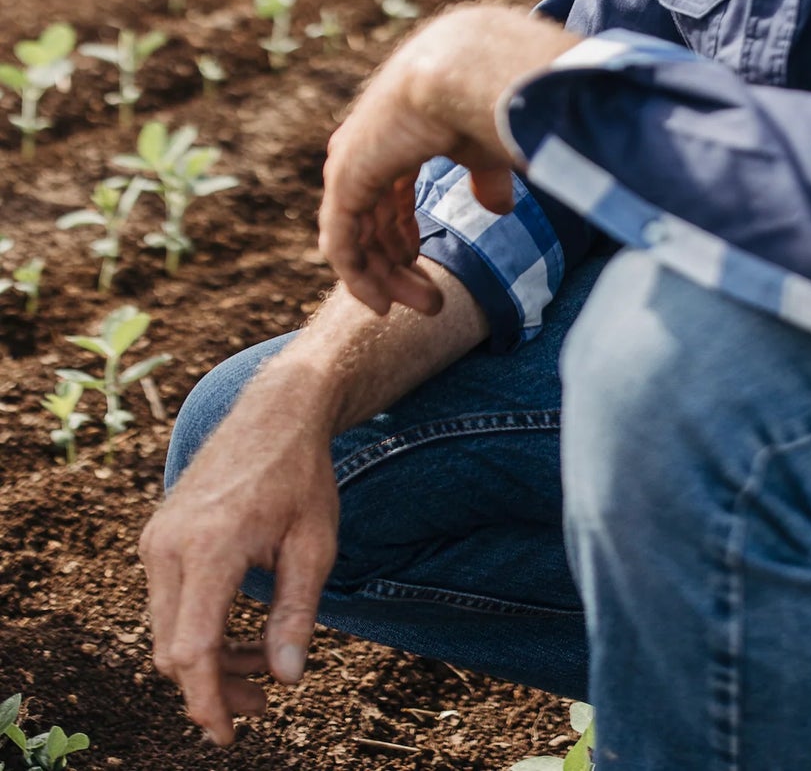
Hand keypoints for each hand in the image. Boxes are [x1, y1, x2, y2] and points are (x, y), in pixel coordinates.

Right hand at [140, 399, 339, 746]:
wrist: (276, 411)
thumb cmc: (302, 475)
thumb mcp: (315, 544)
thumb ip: (298, 612)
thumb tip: (288, 678)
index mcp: (211, 546)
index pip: (193, 649)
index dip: (208, 700)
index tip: (227, 736)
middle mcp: (170, 545)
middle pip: (173, 649)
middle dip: (214, 686)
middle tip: (264, 702)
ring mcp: (157, 540)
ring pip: (167, 631)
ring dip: (209, 659)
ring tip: (264, 665)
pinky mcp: (157, 538)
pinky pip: (168, 604)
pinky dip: (199, 628)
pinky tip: (242, 632)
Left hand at [319, 4, 577, 317]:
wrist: (464, 69)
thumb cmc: (483, 96)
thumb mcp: (486, 148)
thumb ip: (486, 178)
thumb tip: (499, 209)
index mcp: (394, 135)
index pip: (388, 197)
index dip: (405, 235)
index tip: (426, 267)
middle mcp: (364, 150)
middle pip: (373, 221)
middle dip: (399, 265)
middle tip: (431, 302)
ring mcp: (350, 164)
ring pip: (357, 239)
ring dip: (386, 279)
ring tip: (425, 306)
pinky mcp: (345, 180)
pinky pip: (343, 245)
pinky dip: (359, 278)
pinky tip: (381, 303)